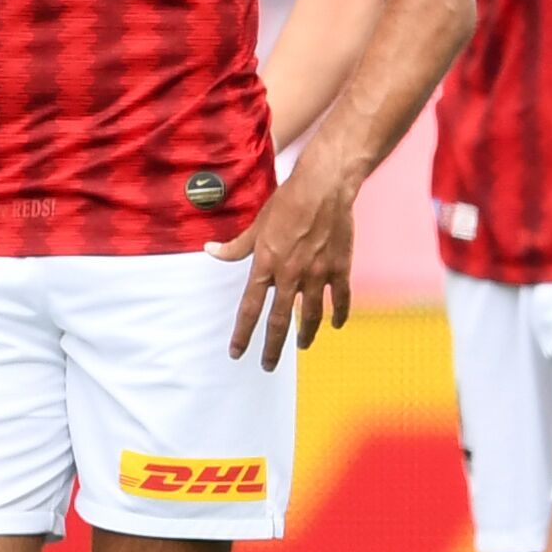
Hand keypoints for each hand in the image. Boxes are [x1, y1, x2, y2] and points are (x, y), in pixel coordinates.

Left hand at [219, 152, 356, 360]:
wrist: (325, 186)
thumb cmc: (288, 200)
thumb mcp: (258, 222)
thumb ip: (236, 245)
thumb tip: (211, 251)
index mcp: (267, 264)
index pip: (250, 308)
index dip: (243, 333)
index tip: (237, 352)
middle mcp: (291, 274)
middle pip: (280, 321)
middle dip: (272, 347)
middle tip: (267, 365)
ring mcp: (318, 273)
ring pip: (311, 314)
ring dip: (305, 334)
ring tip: (301, 346)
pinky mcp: (340, 267)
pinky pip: (340, 299)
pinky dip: (339, 314)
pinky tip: (335, 324)